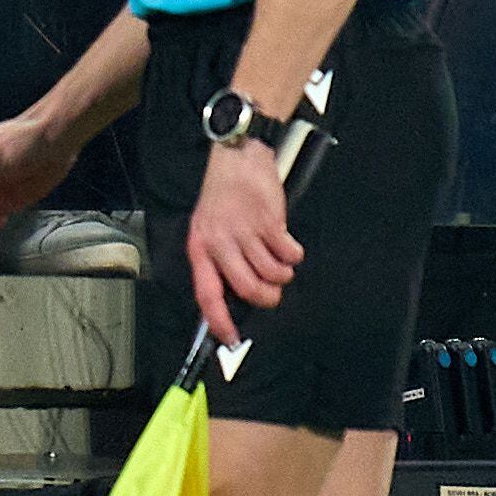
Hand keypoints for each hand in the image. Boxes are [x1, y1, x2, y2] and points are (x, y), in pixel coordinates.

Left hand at [184, 138, 302, 341]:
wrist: (238, 158)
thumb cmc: (223, 194)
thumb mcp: (208, 228)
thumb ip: (218, 258)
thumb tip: (234, 291)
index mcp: (201, 248)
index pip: (208, 294)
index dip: (219, 320)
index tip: (230, 337)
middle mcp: (220, 243)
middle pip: (247, 288)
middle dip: (267, 297)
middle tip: (273, 294)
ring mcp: (245, 232)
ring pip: (272, 272)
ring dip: (283, 274)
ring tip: (283, 266)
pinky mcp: (269, 221)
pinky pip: (289, 253)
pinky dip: (294, 255)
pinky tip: (290, 247)